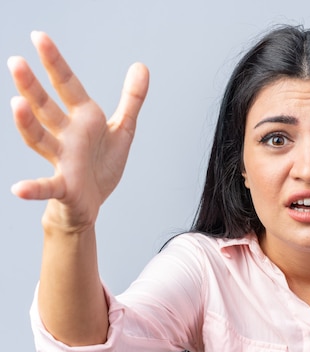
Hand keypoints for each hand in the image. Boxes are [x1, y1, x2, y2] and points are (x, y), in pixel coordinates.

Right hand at [8, 31, 148, 228]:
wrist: (91, 203)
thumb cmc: (101, 165)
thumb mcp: (123, 129)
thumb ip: (131, 99)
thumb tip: (141, 65)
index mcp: (83, 119)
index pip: (67, 86)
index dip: (55, 63)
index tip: (39, 36)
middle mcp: (67, 136)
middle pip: (46, 108)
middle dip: (32, 87)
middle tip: (15, 62)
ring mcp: (63, 160)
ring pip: (41, 139)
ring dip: (28, 124)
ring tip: (16, 104)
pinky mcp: (64, 186)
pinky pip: (47, 187)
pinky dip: (33, 188)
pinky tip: (18, 189)